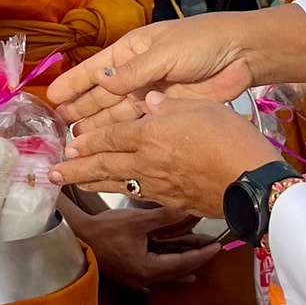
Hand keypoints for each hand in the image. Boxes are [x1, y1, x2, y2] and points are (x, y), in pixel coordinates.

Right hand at [49, 15, 259, 128]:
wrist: (241, 55)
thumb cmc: (201, 42)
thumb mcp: (164, 52)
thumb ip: (132, 71)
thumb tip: (100, 80)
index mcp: (132, 50)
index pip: (95, 68)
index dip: (74, 83)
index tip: (52, 99)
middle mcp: (136, 73)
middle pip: (102, 94)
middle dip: (81, 110)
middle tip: (58, 132)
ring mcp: (150, 93)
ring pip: (117, 112)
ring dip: (97, 126)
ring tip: (75, 144)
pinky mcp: (166, 111)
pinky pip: (138, 124)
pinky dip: (122, 134)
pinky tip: (106, 146)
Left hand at [53, 96, 284, 221]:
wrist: (252, 184)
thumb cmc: (232, 140)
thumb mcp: (203, 107)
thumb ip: (171, 106)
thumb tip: (149, 103)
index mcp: (151, 135)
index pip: (110, 136)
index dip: (87, 140)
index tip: (67, 145)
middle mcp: (147, 162)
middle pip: (104, 163)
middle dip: (75, 167)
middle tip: (52, 172)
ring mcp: (158, 185)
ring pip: (115, 182)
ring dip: (89, 182)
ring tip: (67, 183)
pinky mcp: (172, 201)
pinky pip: (137, 194)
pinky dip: (119, 190)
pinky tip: (114, 189)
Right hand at [56, 192, 226, 287]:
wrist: (77, 239)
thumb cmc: (104, 231)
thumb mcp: (137, 222)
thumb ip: (163, 217)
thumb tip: (187, 209)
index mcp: (148, 268)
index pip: (183, 263)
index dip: (202, 255)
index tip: (216, 247)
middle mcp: (144, 279)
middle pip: (176, 272)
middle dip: (195, 261)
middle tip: (212, 251)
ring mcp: (135, 278)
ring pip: (166, 275)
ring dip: (182, 267)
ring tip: (197, 267)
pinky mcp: (128, 274)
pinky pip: (154, 275)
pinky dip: (166, 271)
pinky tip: (170, 273)